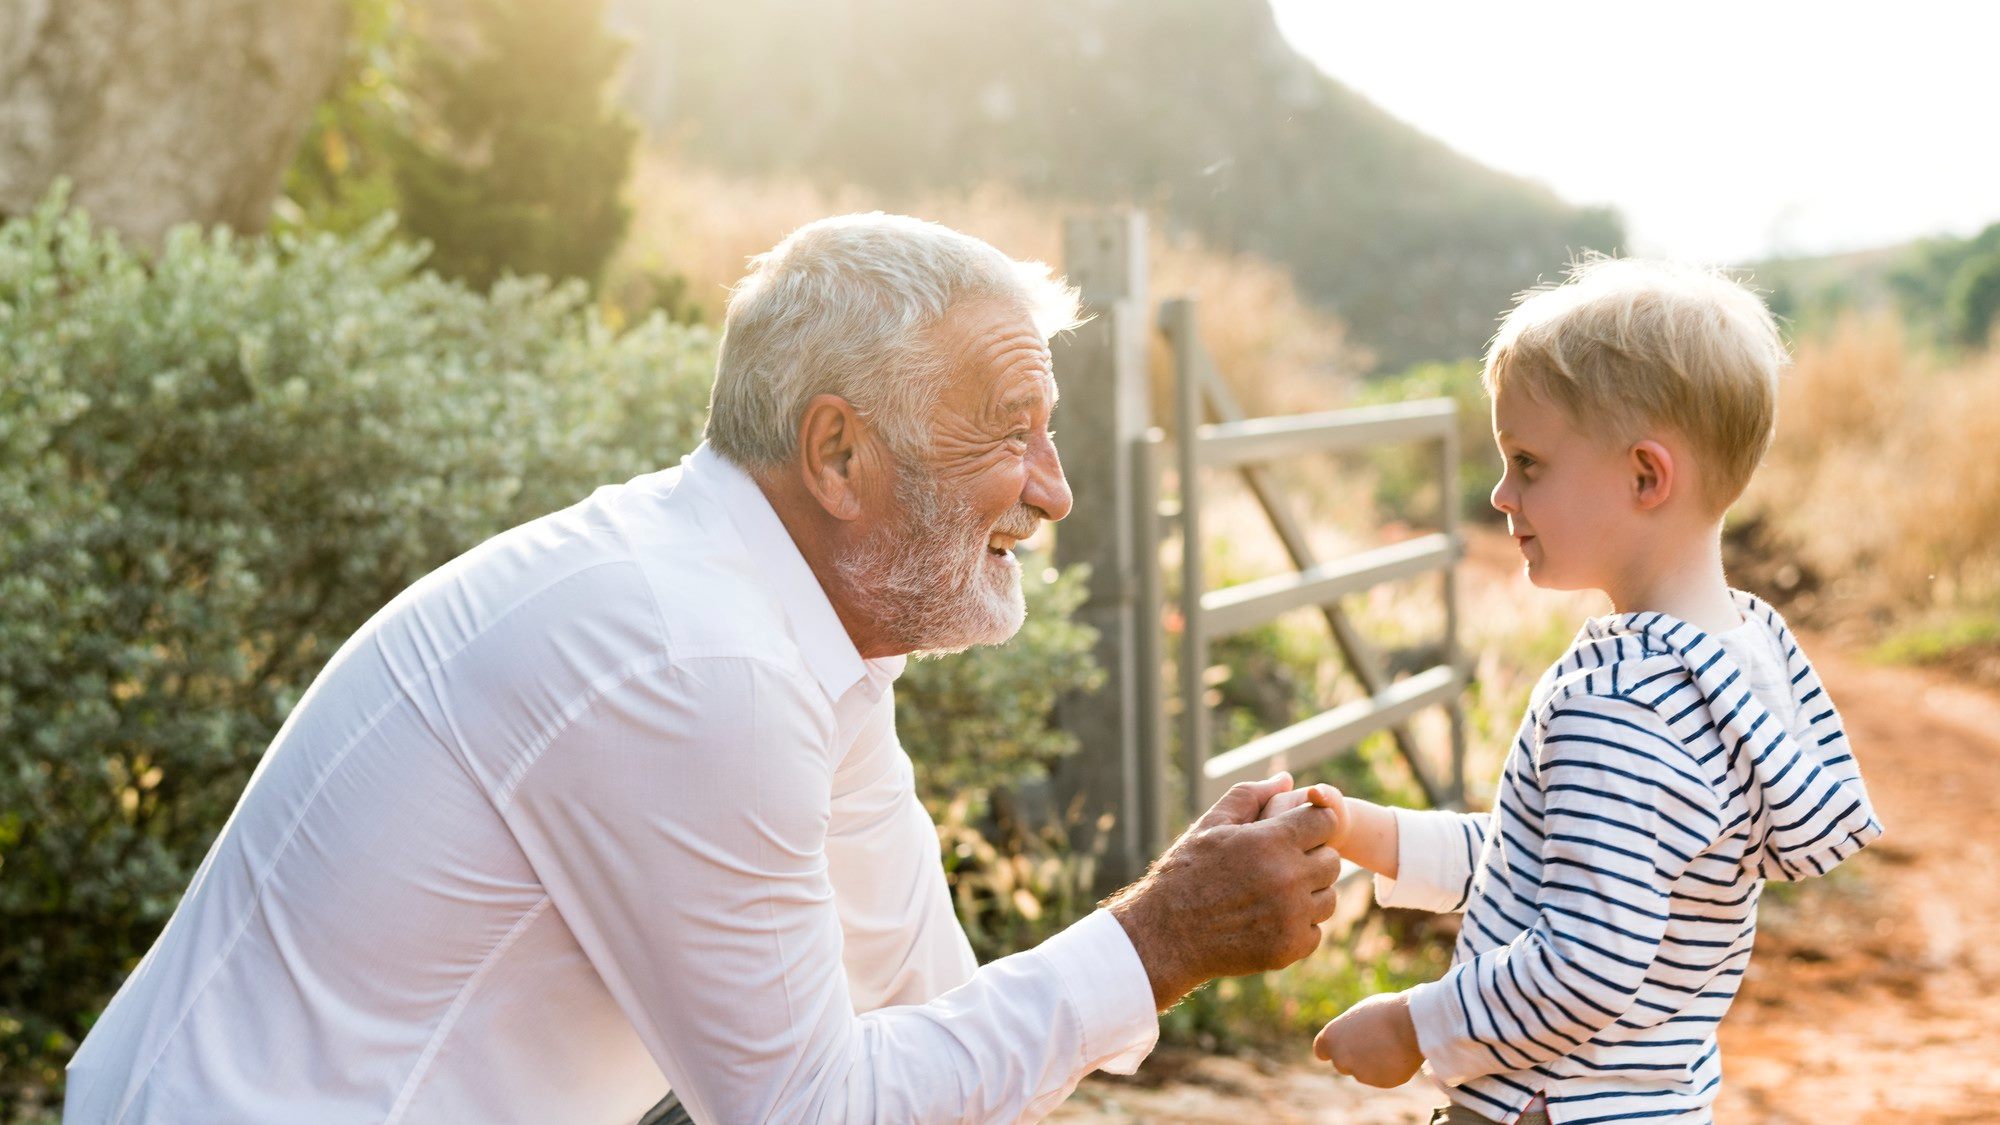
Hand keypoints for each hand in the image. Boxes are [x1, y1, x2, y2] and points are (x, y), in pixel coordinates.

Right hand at [1104, 773, 1344, 1009]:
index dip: (1314, 824)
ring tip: (1276, 894)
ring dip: (1309, 894)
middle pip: (1332, 861)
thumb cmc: (1185, 873)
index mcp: (1271, 841)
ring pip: (1328, 898)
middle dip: (1312, 859)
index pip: (1325, 821)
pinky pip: (1315, 932)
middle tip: (1282, 865)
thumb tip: (1285, 778)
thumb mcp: (1210, 825)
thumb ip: (1250, 797)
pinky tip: (1269, 920)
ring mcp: (1291, 916)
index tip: (1298, 832)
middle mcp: (1287, 877)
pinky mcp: (1289, 948)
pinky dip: (1298, 927)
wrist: (1165, 934)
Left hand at [1314, 991, 1423, 1087]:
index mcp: (1331, 1038)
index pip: (1321, 1051)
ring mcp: (1361, 1074)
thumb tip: (1354, 1039)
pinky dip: (1390, 1069)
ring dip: (1374, 1063)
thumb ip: (1350, 1031)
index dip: (1332, 1048)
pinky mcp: (1382, 1083)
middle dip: (1354, 1057)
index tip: (1340, 1046)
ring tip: (1391, 1043)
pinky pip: (1385, 1076)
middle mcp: (1341, 1059)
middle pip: (1343, 1063)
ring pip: (1365, 1071)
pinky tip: (1400, 1053)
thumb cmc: (1385, 1011)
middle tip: (1372, 1041)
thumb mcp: (1360, 1015)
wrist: (1411, 1025)